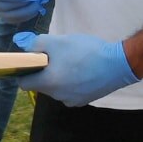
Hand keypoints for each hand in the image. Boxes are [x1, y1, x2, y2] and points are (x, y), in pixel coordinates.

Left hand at [14, 32, 138, 106]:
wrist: (118, 64)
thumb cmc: (86, 52)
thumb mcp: (59, 41)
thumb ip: (37, 43)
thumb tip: (25, 47)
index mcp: (48, 83)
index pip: (24, 83)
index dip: (24, 70)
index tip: (31, 60)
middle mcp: (57, 96)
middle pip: (41, 84)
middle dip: (44, 70)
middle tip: (56, 54)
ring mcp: (71, 100)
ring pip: (56, 87)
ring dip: (58, 75)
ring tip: (71, 60)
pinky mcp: (83, 100)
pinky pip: (69, 90)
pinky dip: (70, 81)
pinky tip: (82, 69)